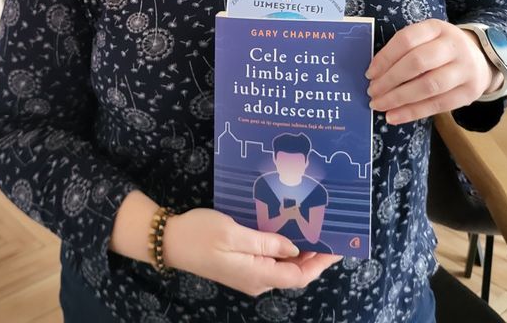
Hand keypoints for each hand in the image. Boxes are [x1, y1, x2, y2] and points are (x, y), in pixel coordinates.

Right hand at [162, 208, 341, 296]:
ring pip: (283, 266)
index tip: (338, 246)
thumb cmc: (199, 234)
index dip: (321, 262)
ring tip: (312, 227)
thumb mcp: (233, 233)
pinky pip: (270, 261)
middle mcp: (257, 280)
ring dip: (299, 250)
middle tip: (328, 230)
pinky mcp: (240, 266)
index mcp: (258, 274)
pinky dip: (283, 248)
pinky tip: (285, 230)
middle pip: (294, 272)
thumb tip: (294, 248)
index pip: (300, 275)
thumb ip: (266, 242)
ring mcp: (248, 274)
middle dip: (315, 254)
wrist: (168, 241)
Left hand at [366, 20, 499, 124]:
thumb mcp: (425, 38)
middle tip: (372, 91)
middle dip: (390, 80)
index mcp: (436, 28)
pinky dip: (412, 112)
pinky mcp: (469, 92)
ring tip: (379, 105)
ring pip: (428, 86)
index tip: (369, 73)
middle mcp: (453, 46)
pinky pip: (438, 105)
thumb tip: (374, 74)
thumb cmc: (440, 49)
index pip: (406, 40)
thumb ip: (403, 50)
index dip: (384, 58)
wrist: (480, 59)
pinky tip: (394, 116)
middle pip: (417, 63)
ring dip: (399, 98)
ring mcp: (465, 69)